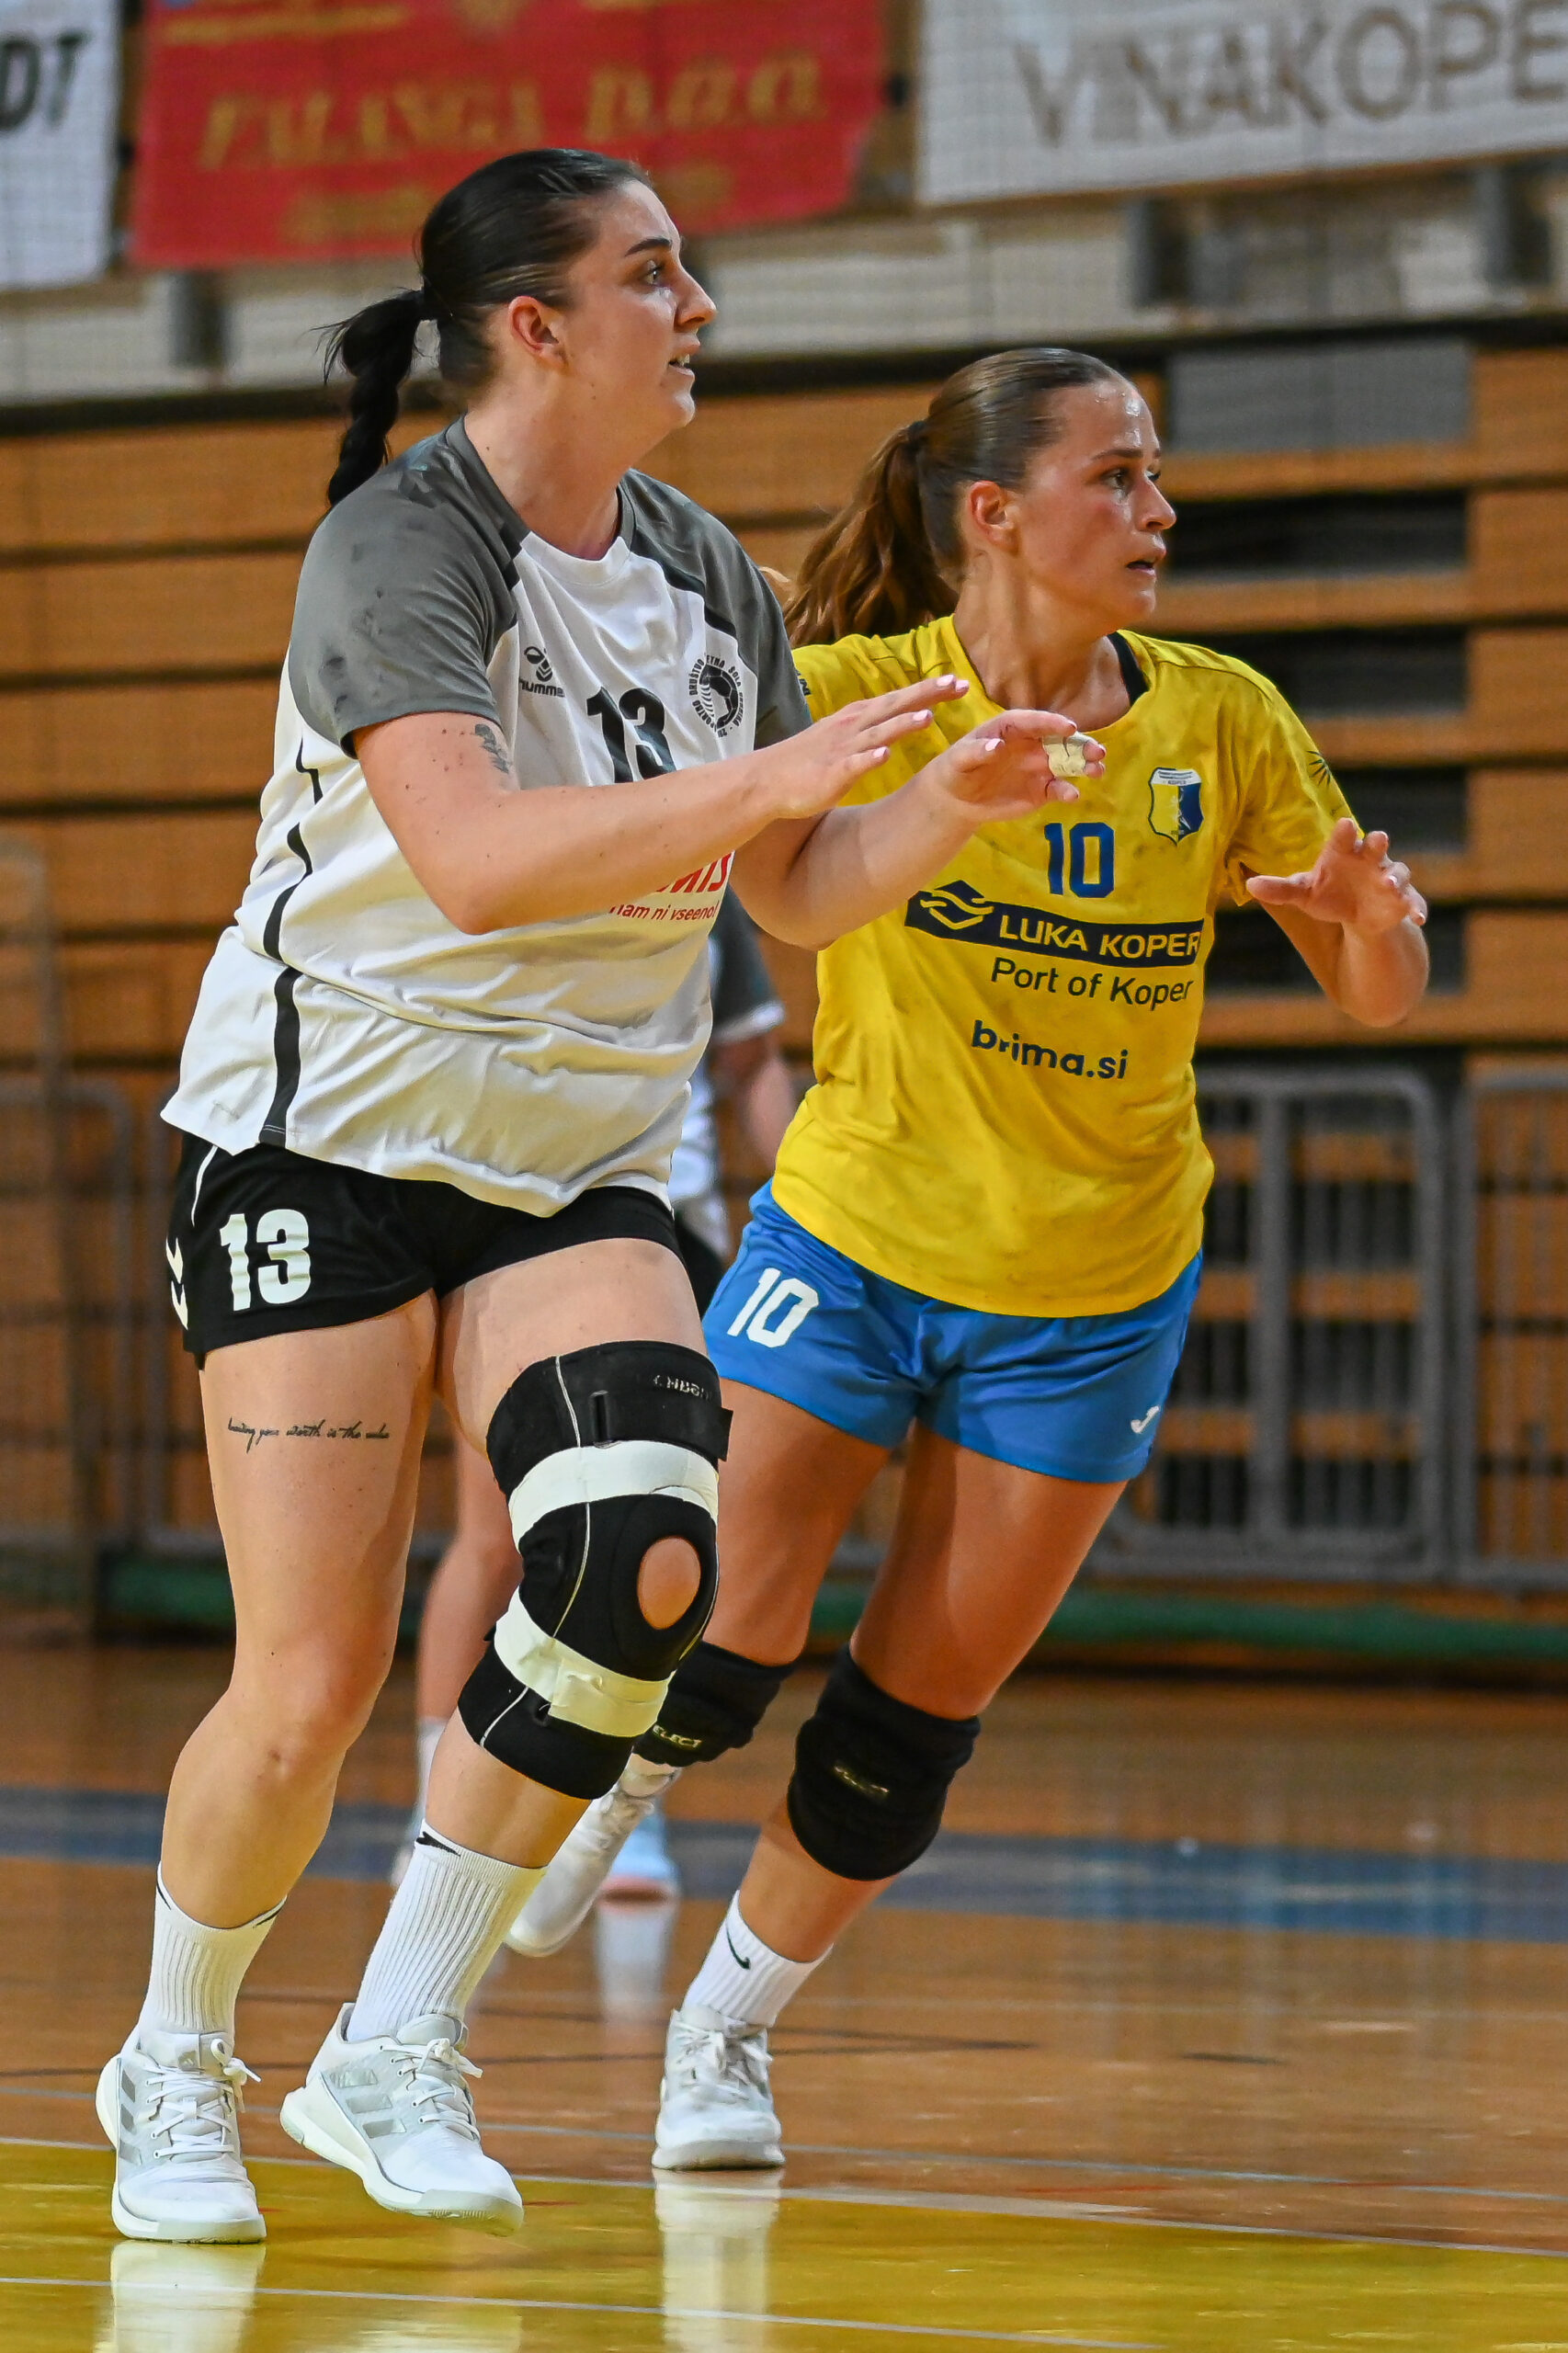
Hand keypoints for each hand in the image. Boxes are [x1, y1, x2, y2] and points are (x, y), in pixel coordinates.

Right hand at [751, 678, 969, 821]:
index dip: (929, 690)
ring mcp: (842, 750)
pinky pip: (853, 766)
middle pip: (895, 707)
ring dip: (901, 725)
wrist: (768, 779)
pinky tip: (884, 756)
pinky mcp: (831, 774)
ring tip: (928, 718)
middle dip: (926, 695)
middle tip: (957, 684)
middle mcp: (853, 727)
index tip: (958, 681)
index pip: (899, 699)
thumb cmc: (808, 760)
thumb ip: (872, 728)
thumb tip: (900, 718)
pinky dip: (869, 759)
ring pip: (877, 734)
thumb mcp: (844, 736)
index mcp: (858, 718)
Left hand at [920, 710, 1106, 825]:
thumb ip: (976, 751)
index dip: (1053, 723)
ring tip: (1098, 770)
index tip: (1069, 727)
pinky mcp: (1042, 789)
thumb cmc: (957, 769)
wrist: (959, 798)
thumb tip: (996, 745)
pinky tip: (1072, 797)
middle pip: (1061, 741)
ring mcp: (1040, 766)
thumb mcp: (959, 759)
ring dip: (1085, 766)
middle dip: (1081, 744)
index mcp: (1013, 727)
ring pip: (1068, 763)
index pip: (1036, 722)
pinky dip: (1067, 792)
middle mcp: (1032, 744)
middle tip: (1097, 751)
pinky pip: (1058, 789)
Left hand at [1246, 818, 1426, 935]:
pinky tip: (1417, 918)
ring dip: (1396, 878)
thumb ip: (1280, 889)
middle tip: (1379, 839)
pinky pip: (1413, 902)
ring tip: (1389, 885)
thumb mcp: (1304, 893)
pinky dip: (1416, 909)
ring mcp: (1389, 879)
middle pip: (1377, 846)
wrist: (1356, 914)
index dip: (1344, 832)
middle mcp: (1370, 861)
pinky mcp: (1402, 900)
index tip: (1343, 825)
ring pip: (1398, 873)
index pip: (1344, 838)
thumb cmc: (1328, 893)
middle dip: (1378, 843)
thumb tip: (1249, 884)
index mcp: (1345, 853)